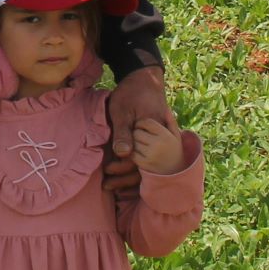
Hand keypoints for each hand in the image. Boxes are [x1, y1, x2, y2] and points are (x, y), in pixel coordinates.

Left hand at [104, 65, 173, 194]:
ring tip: (115, 189)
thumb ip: (123, 132)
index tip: (107, 171)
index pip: (139, 158)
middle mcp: (162, 140)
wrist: (145, 80)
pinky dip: (139, 174)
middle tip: (106, 186)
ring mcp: (161, 142)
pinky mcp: (157, 142)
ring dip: (131, 180)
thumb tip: (123, 154)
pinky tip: (127, 185)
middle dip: (125, 179)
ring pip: (149, 168)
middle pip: (145, 167)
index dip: (122, 168)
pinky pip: (151, 163)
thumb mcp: (123, 110)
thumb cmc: (132, 93)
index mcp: (155, 132)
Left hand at [127, 114, 185, 175]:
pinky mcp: (144, 164)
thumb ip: (170, 121)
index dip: (141, 123)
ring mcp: (150, 155)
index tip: (141, 126)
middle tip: (138, 135)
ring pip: (133, 142)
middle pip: (137, 132)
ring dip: (132, 142)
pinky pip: (131, 154)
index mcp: (165, 134)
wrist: (175, 174)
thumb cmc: (175, 151)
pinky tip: (137, 153)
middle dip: (135, 132)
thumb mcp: (176, 135)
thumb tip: (166, 108)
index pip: (146, 122)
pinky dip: (132, 152)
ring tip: (139, 144)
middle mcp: (158, 144)